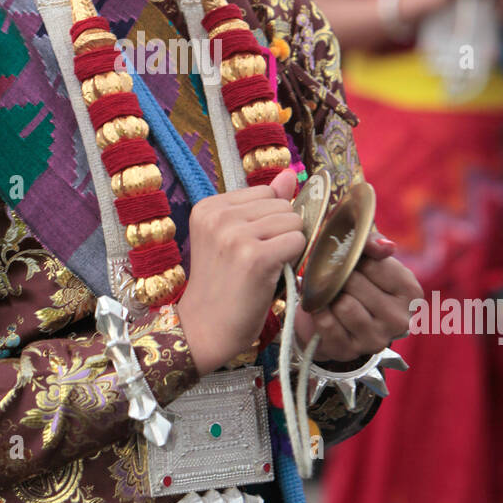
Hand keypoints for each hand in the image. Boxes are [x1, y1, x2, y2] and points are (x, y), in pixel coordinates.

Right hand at [177, 167, 304, 376]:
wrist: (204, 328)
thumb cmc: (223, 286)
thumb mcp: (235, 238)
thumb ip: (263, 204)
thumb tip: (289, 173)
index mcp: (208, 206)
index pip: (266, 192)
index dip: (269, 220)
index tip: (249, 245)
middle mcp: (218, 215)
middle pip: (282, 205)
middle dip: (281, 232)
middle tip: (258, 261)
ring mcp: (235, 235)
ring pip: (293, 222)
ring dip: (289, 247)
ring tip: (264, 269)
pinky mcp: (255, 256)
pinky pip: (297, 242)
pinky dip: (292, 261)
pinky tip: (272, 276)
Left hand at [294, 232, 422, 363]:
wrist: (338, 322)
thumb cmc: (358, 282)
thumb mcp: (369, 258)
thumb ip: (373, 243)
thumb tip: (384, 246)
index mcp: (410, 292)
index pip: (373, 263)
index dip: (351, 257)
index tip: (345, 259)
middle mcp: (399, 319)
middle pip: (354, 283)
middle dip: (337, 275)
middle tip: (332, 276)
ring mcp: (376, 339)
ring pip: (343, 304)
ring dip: (329, 295)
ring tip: (330, 293)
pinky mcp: (349, 351)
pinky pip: (326, 323)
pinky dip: (318, 311)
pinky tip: (322, 308)